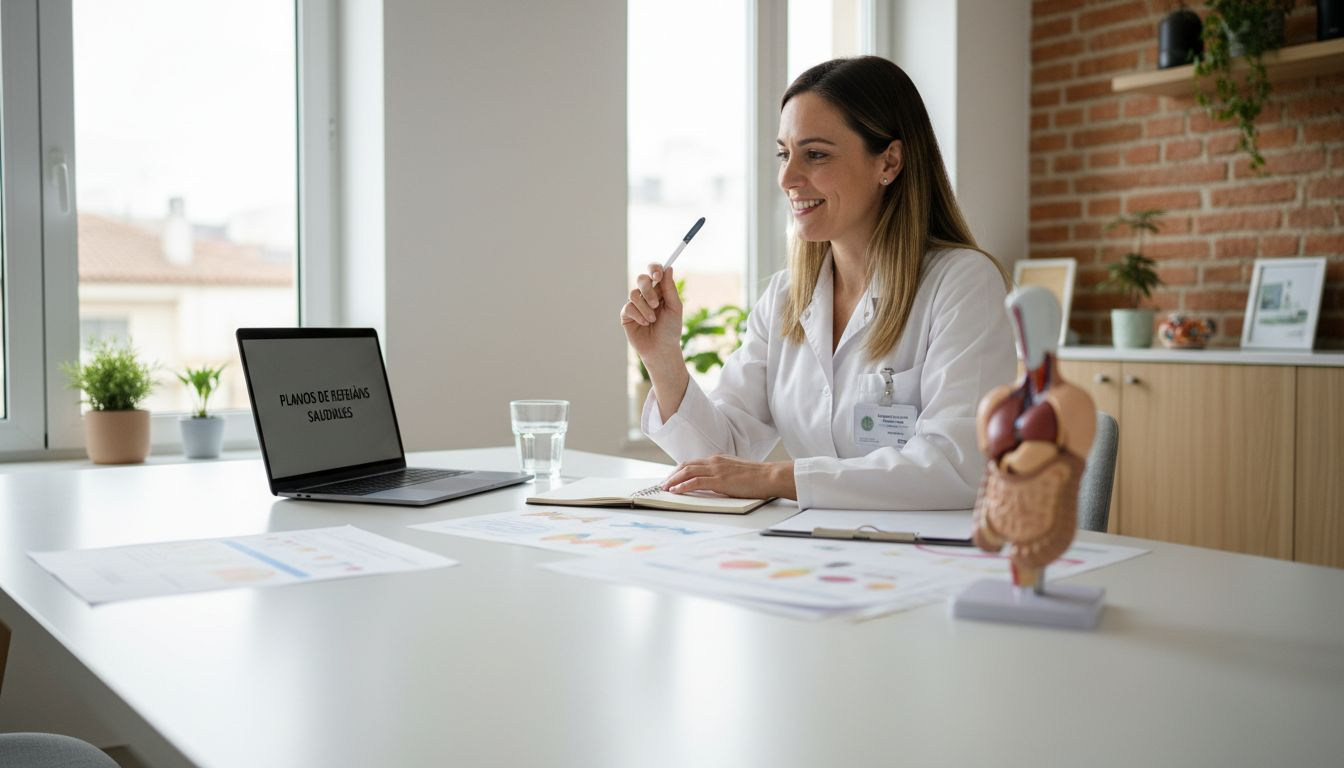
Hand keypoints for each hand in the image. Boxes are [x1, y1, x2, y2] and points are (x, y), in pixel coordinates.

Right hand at [620, 263, 682, 372]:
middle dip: (648, 291)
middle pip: (641, 279)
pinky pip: (629, 307)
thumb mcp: (674, 308)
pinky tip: (644, 323)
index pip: (654, 271)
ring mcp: (636, 304)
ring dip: (645, 307)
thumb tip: (668, 267)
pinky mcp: (627, 314)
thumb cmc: (671, 329)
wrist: (661, 349)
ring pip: (634, 294)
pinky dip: (639, 315)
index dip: (654, 269)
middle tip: (656, 304)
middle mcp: (647, 294)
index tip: (657, 276)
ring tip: (652, 320)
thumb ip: (670, 288)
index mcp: (660, 290)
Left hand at [661, 455, 796, 500]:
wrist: (770, 476)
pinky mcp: (719, 480)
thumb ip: (724, 474)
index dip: (680, 470)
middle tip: (664, 484)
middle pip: (686, 465)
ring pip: (687, 472)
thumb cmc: (758, 477)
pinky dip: (682, 486)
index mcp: (718, 459)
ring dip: (673, 480)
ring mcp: (716, 470)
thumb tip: (715, 483)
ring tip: (665, 488)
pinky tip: (675, 491)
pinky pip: (695, 482)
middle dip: (672, 475)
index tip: (672, 478)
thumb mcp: (736, 472)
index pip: (693, 463)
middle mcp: (714, 461)